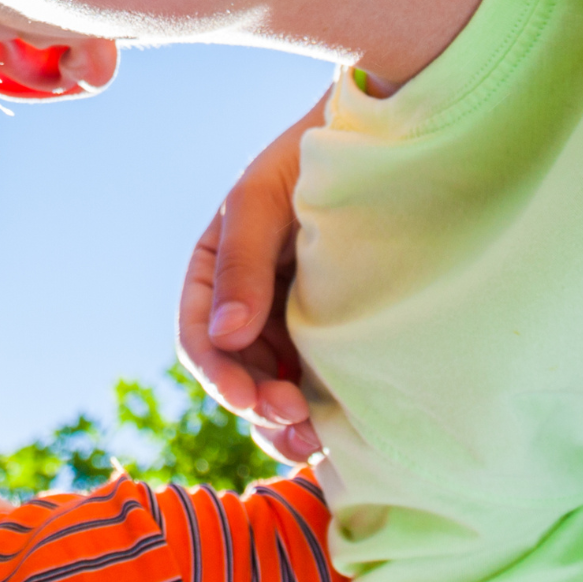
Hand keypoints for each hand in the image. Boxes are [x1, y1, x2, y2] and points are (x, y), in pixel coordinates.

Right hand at [177, 94, 328, 462]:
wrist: (384, 137)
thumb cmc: (312, 158)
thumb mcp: (262, 202)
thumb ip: (241, 265)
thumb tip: (225, 337)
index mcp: (216, 271)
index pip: (198, 335)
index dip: (217, 373)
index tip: (250, 398)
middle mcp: (249, 302)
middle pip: (235, 373)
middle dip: (255, 405)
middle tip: (296, 423)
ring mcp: (292, 321)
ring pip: (271, 388)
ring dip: (283, 423)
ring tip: (316, 443)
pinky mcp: (335, 335)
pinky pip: (314, 383)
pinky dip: (317, 413)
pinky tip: (338, 432)